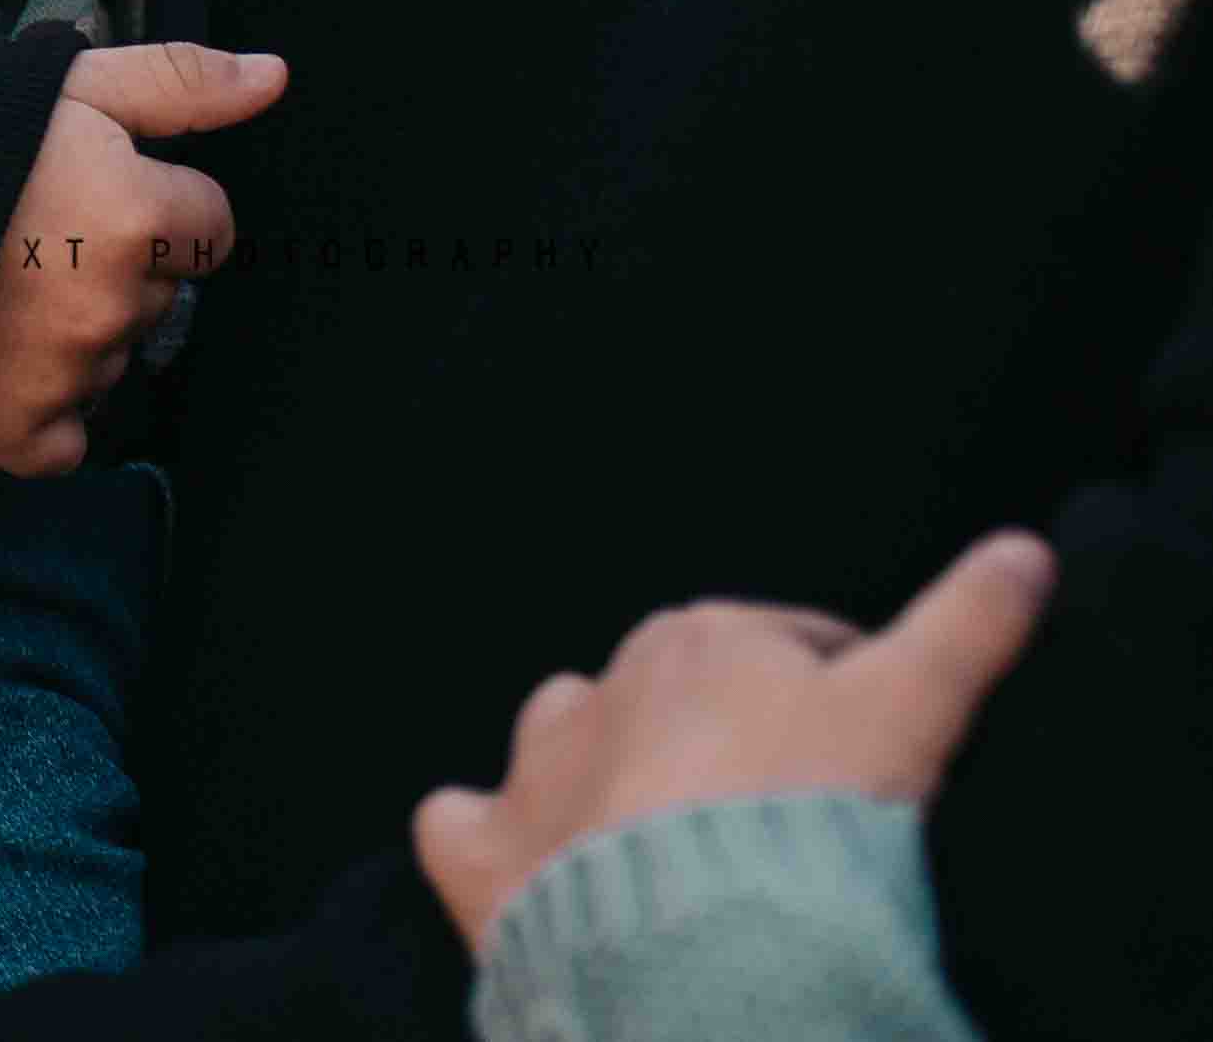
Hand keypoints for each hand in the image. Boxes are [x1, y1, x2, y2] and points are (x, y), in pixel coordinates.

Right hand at [0, 43, 280, 473]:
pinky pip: (65, 442)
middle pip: (159, 292)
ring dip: (78, 331)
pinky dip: (44, 415)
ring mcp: (63, 370)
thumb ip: (183, 81)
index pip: (209, 225)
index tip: (86, 188)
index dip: (154, 200)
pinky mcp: (8, 423)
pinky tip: (3, 359)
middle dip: (114, 264)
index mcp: (134, 215)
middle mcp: (110, 300)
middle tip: (31, 231)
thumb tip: (277, 77)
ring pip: (114, 357)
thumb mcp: (72, 83)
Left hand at [409, 532, 1053, 949]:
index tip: (863, 748)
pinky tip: (527, 863)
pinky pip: (462, 824)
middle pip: (676, 694)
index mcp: (706, 642)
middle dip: (724, 736)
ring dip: (602, 775)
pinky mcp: (481, 852)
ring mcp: (535, 770)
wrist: (707, 935)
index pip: (783, 651)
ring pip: (563, 739)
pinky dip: (488, 837)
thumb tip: (1025, 551)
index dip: (833, 697)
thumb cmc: (813, 814)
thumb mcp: (911, 708)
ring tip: (663, 842)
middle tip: (784, 811)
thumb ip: (965, 627)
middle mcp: (605, 687)